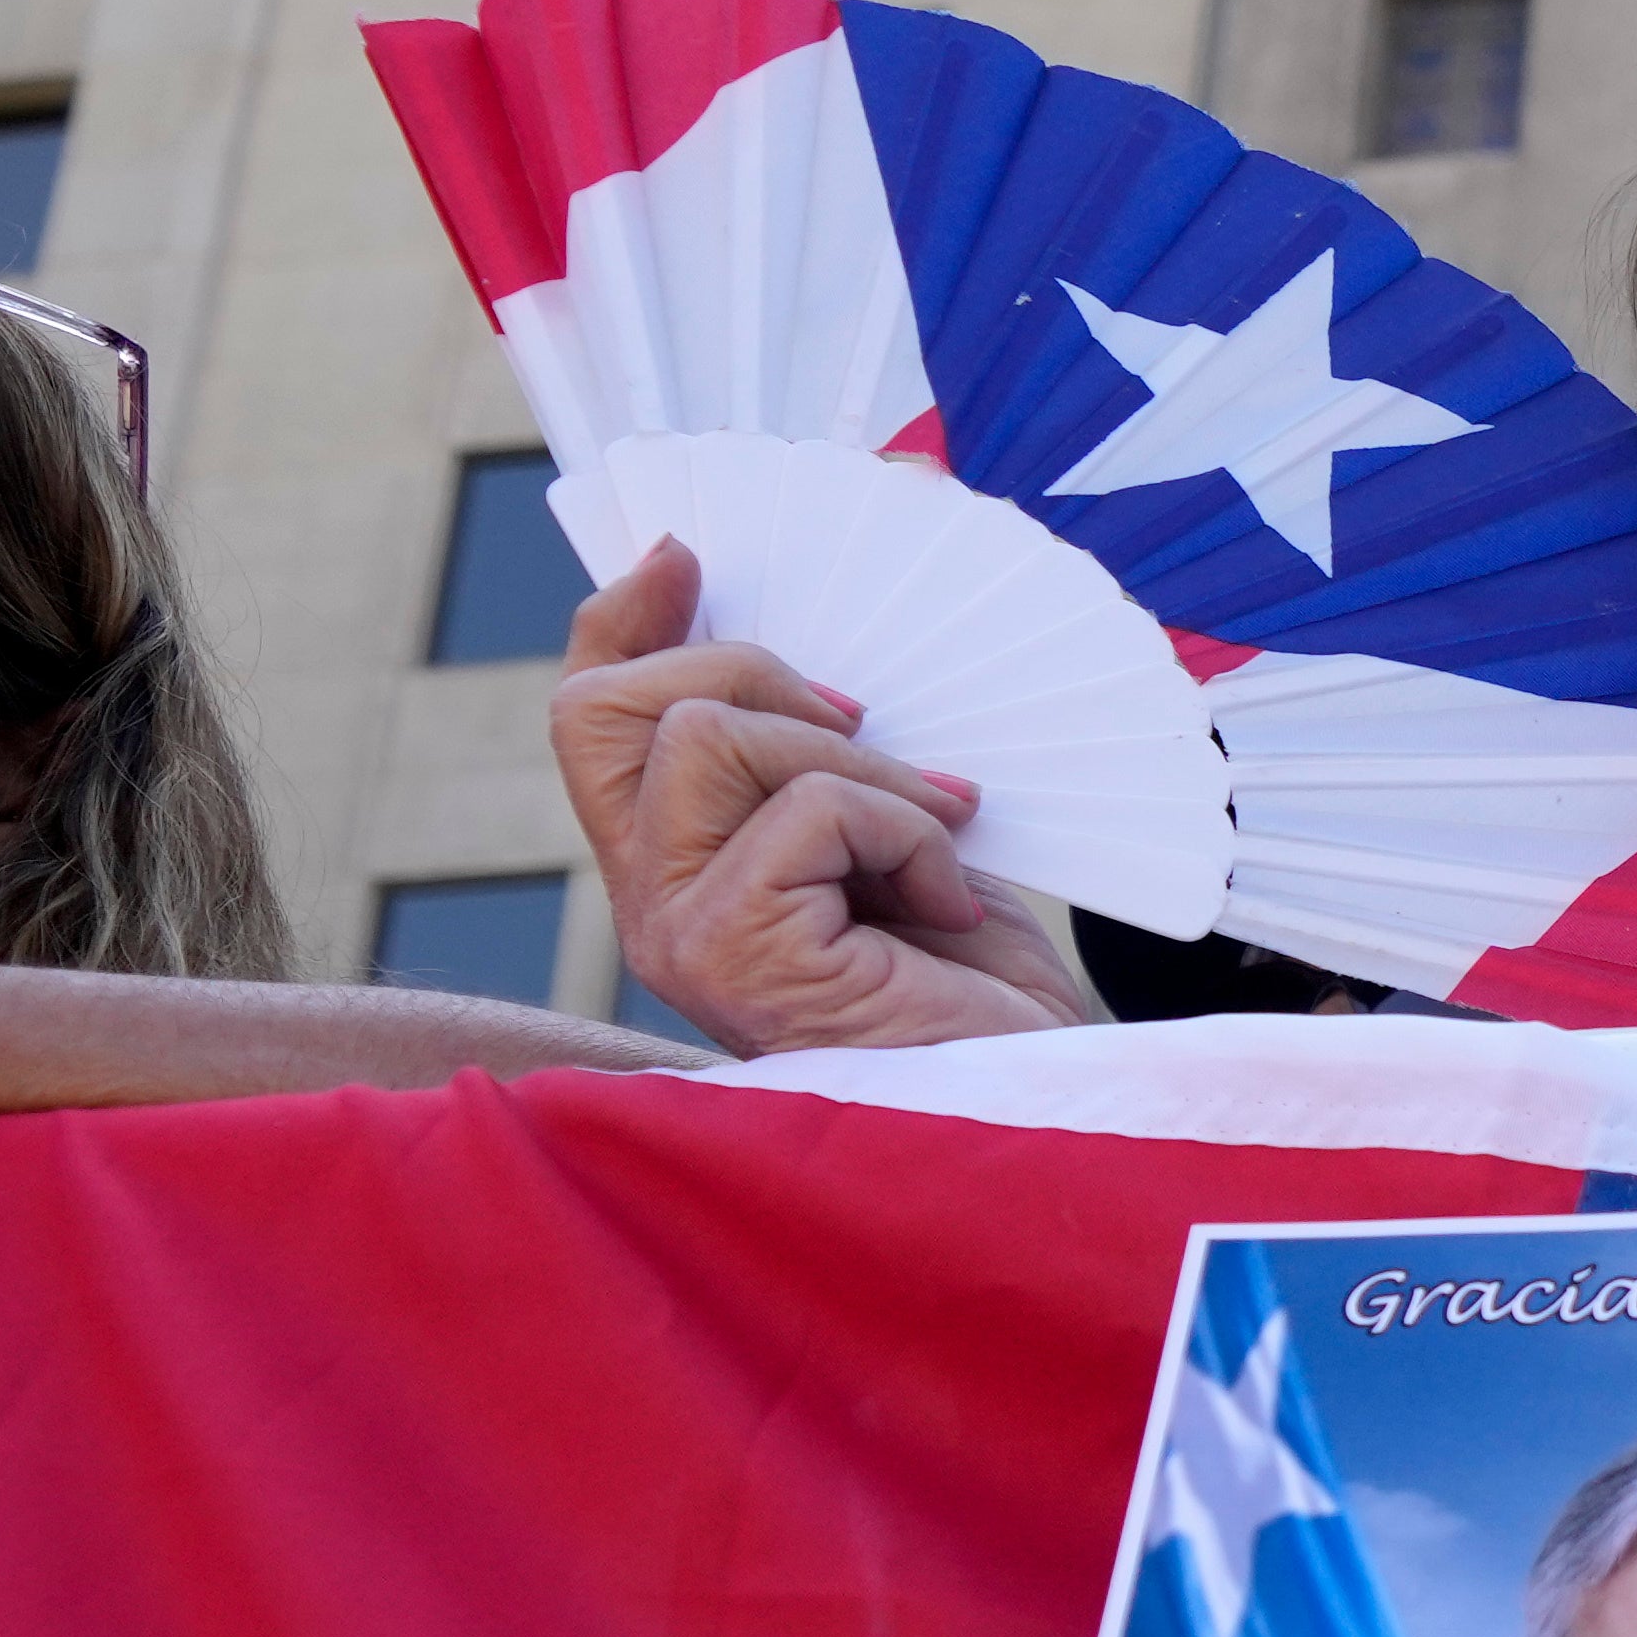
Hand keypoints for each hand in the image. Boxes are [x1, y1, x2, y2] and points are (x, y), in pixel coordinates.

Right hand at [549, 541, 1097, 1047]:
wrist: (1045, 1080)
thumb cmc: (978, 977)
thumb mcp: (888, 830)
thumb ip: (817, 758)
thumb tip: (813, 657)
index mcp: (672, 869)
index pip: (591, 722)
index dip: (624, 622)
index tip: (687, 556)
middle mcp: (649, 906)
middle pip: (608, 707)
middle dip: (751, 671)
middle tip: (866, 725)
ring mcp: (680, 933)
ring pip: (708, 735)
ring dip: (852, 762)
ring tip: (927, 833)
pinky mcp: (737, 953)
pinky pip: (809, 807)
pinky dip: (902, 832)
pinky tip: (942, 901)